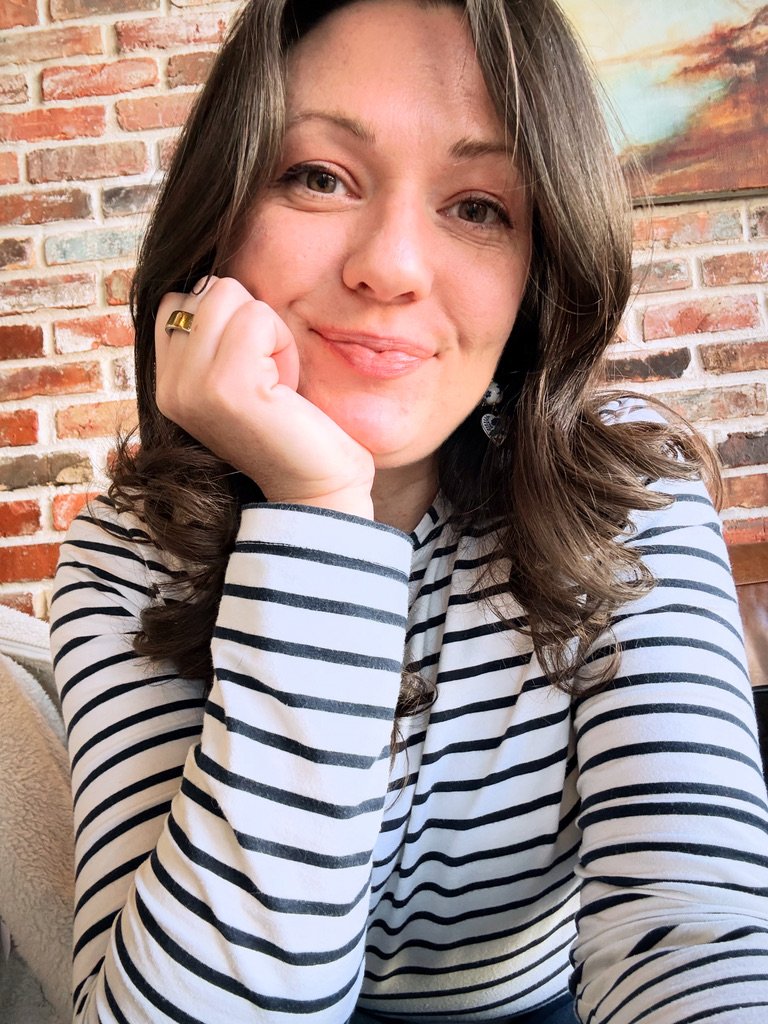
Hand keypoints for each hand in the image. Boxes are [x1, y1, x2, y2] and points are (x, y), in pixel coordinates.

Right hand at [155, 277, 374, 517]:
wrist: (317, 489)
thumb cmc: (292, 428)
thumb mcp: (239, 376)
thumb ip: (214, 338)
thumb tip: (213, 281)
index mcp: (168, 384)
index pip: (180, 301)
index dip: (230, 320)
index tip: (254, 370)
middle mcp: (170, 387)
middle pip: (205, 289)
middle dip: (250, 319)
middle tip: (270, 377)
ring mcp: (192, 388)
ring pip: (228, 294)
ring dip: (268, 330)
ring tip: (277, 382)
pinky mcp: (227, 388)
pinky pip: (257, 317)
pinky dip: (282, 343)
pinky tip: (287, 388)